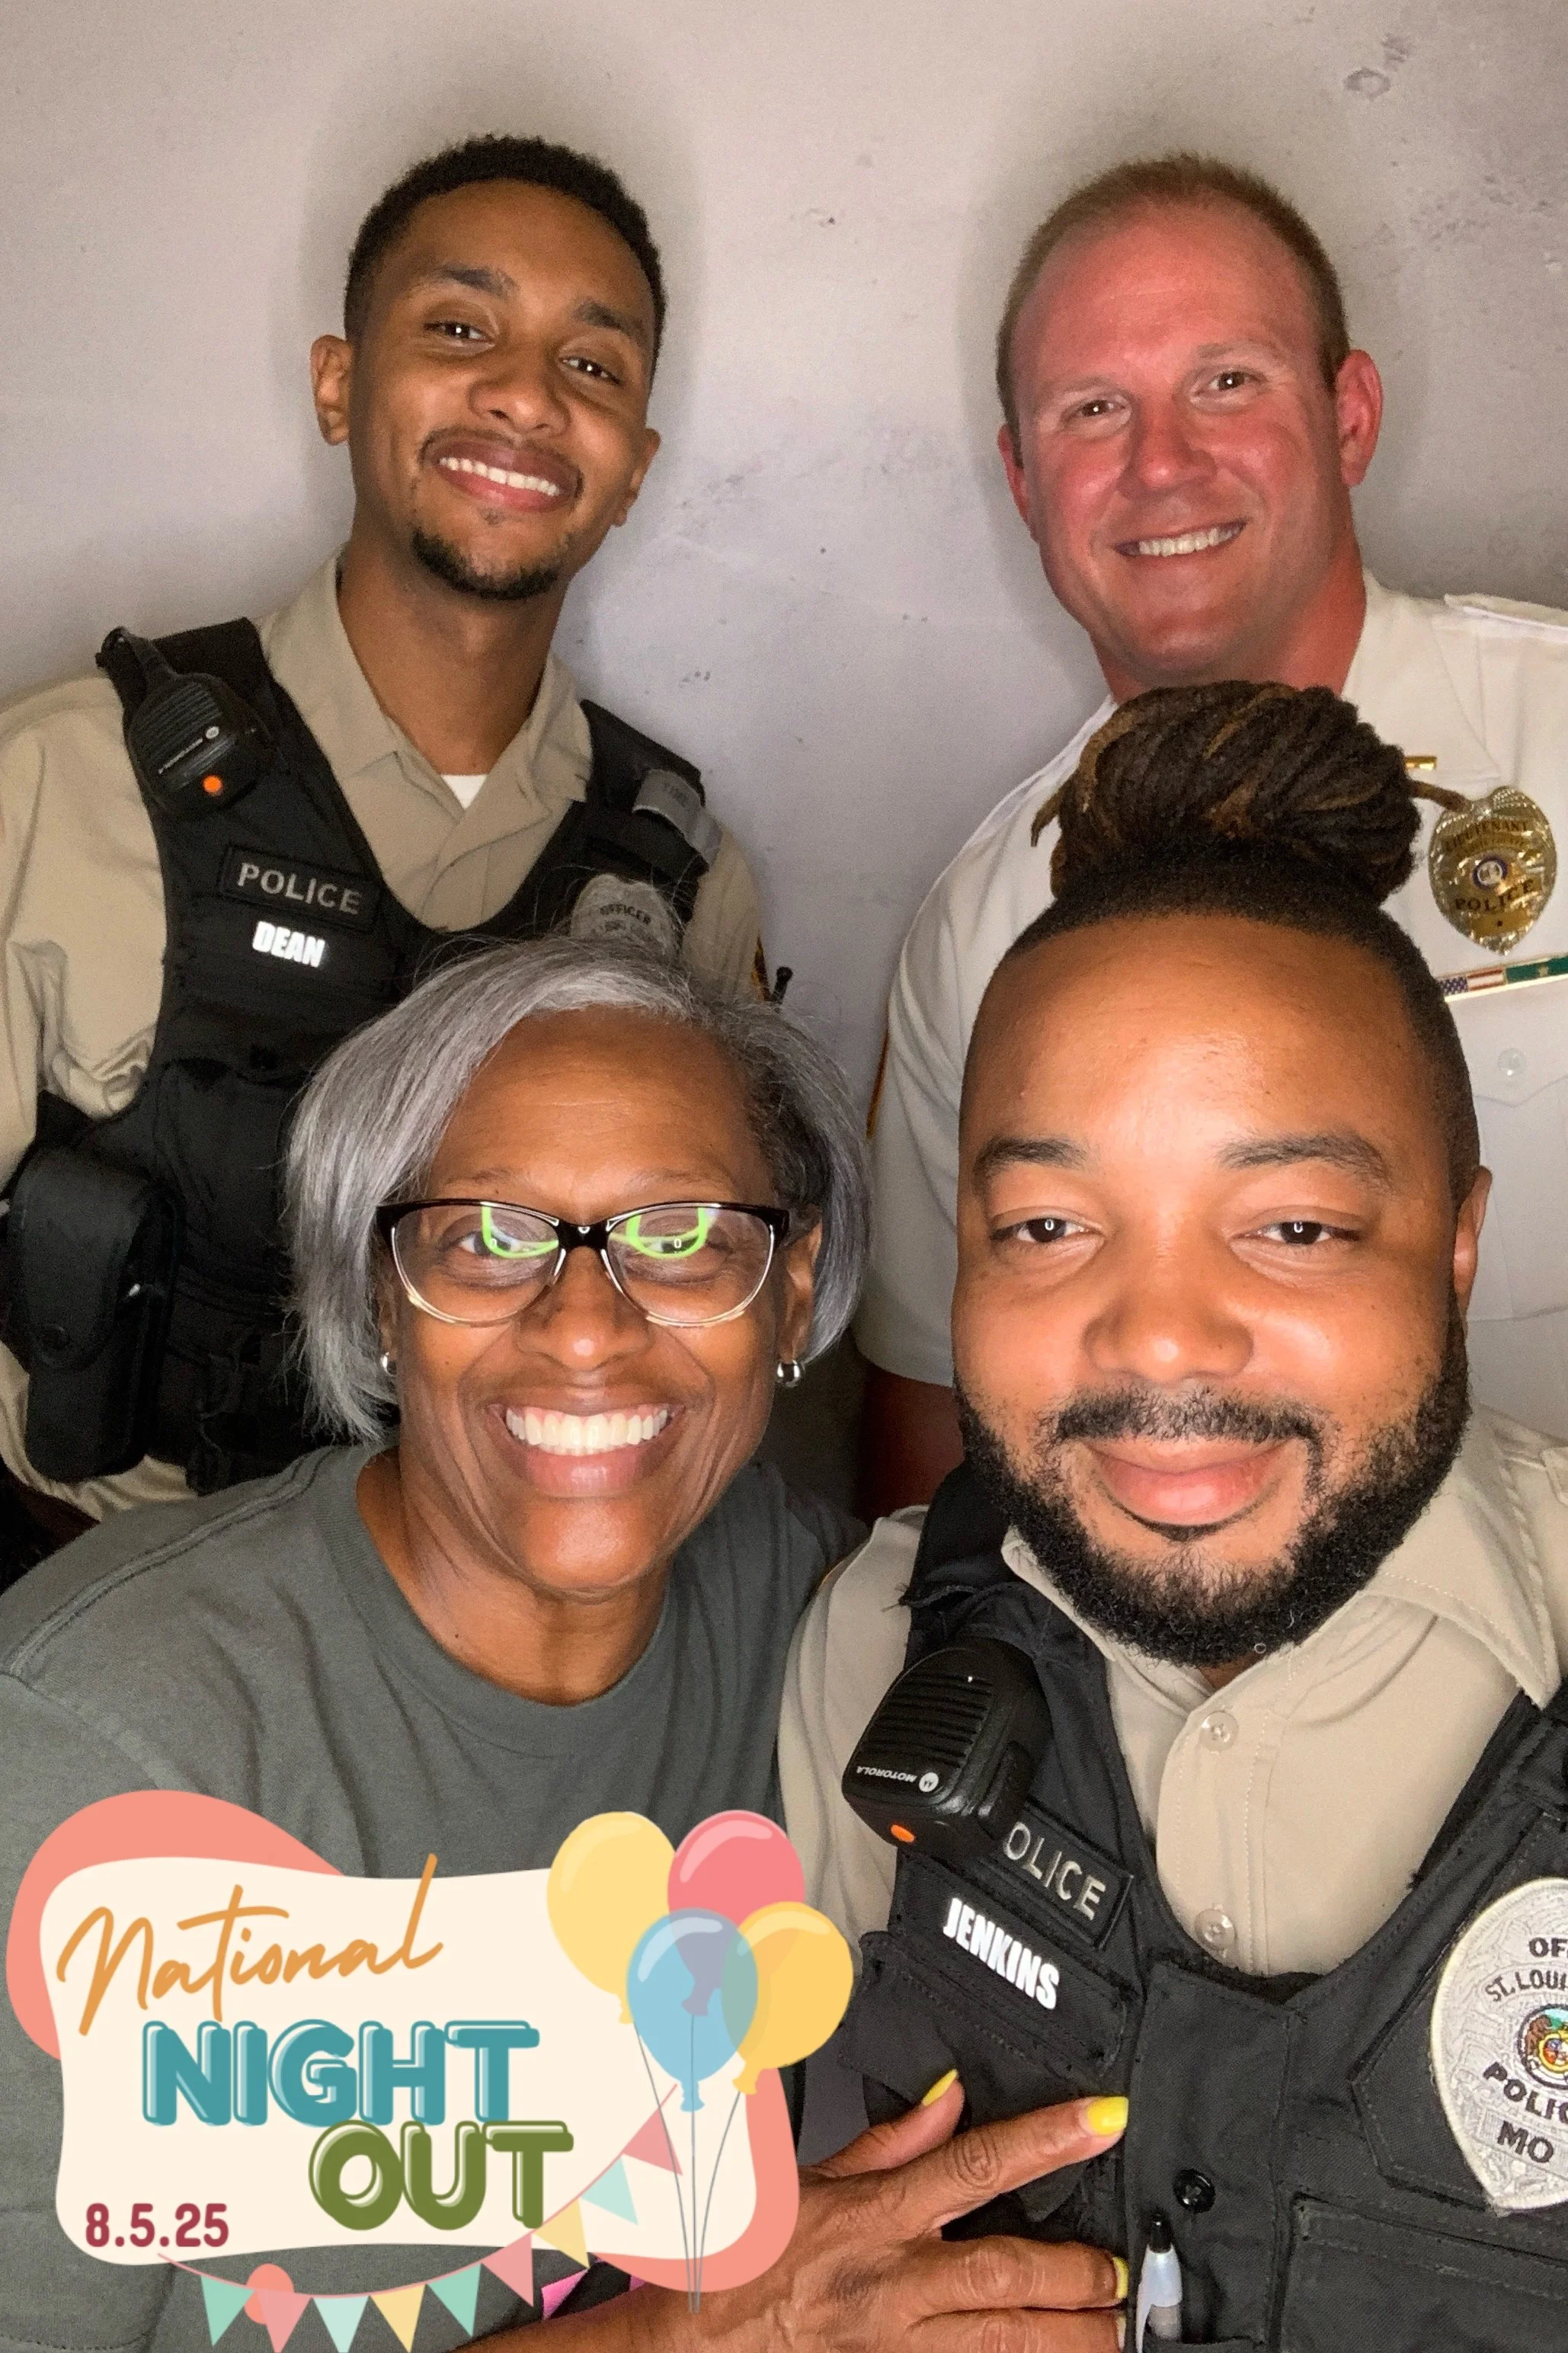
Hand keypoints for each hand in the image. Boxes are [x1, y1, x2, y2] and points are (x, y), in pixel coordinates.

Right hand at [644, 2075, 1126, 2352]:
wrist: (699, 2344)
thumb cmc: (749, 2259)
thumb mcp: (811, 2178)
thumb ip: (892, 2141)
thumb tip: (950, 2098)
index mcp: (877, 2216)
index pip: (979, 2164)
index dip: (1049, 2140)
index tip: (1104, 2121)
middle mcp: (895, 2282)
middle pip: (1012, 2272)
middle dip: (1079, 2274)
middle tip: (1121, 2273)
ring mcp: (900, 2345)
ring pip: (1009, 2343)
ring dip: (1069, 2336)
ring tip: (1110, 2329)